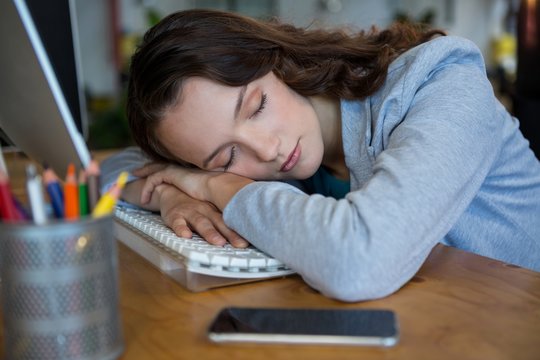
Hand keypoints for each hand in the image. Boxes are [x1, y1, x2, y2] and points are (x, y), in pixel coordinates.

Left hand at [134, 162, 252, 210]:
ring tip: (134, 180)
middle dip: (148, 166)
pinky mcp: (171, 174)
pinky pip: (153, 180)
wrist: (219, 187)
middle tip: (137, 170)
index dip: (163, 168)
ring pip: (154, 169)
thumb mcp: (211, 192)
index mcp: (190, 171)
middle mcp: (183, 168)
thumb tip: (210, 202)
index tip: (155, 171)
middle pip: (161, 164)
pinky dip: (147, 188)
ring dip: (144, 175)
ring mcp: (177, 169)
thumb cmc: (219, 192)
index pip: (173, 167)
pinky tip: (144, 199)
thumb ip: (207, 194)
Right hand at [155, 184, 248, 247]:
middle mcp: (205, 210)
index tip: (251, 240)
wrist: (170, 190)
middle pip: (219, 223)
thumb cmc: (194, 205)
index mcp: (215, 211)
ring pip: (201, 223)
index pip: (230, 221)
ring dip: (210, 233)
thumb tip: (243, 236)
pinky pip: (178, 223)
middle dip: (230, 234)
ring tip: (218, 242)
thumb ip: (223, 221)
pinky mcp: (174, 216)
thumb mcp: (210, 209)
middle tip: (240, 244)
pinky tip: (186, 236)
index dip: (240, 230)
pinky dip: (181, 229)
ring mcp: (190, 212)